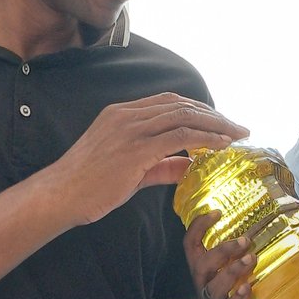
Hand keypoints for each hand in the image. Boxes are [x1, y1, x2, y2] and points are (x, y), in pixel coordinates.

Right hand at [44, 94, 248, 225]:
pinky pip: (180, 137)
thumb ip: (160, 165)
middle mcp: (127, 115)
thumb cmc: (89, 186)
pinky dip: (205, 139)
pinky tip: (221, 146)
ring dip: (216, 125)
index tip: (220, 122)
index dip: (199, 109)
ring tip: (237, 135)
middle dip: (214, 115)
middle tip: (238, 128)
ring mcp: (131, 130)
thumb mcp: (130, 171)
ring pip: (184, 117)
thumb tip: (187, 166)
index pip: (169, 102)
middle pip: (182, 105)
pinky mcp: (136, 149)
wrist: (59, 196)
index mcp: (122, 113)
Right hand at [184, 211, 263, 298]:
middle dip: (221, 250)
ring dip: (231, 270)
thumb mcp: (237, 270)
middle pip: (201, 264)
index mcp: (203, 269)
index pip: (190, 244)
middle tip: (244, 241)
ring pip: (213, 286)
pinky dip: (237, 297)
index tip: (217, 212)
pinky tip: (247, 287)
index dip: (198, 226)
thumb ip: (243, 249)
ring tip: (250, 259)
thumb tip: (271, 219)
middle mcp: (204, 284)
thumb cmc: (242, 293)